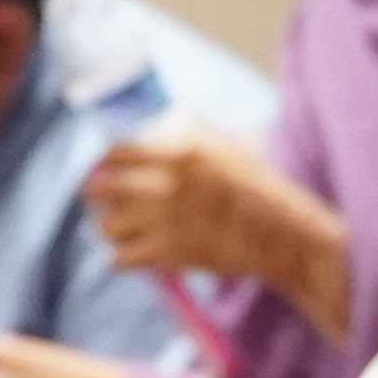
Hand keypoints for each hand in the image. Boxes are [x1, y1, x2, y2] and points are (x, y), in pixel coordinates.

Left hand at [86, 127, 346, 319]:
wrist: (280, 234)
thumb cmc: (260, 187)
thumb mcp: (228, 146)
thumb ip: (194, 134)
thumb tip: (168, 119)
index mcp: (178, 154)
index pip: (116, 152)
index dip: (106, 161)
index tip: (106, 168)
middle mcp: (165, 186)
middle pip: (99, 189)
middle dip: (97, 195)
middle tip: (103, 200)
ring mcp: (164, 222)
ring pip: (106, 226)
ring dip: (112, 228)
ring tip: (124, 230)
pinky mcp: (168, 255)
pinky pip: (119, 258)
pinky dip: (123, 258)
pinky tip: (133, 254)